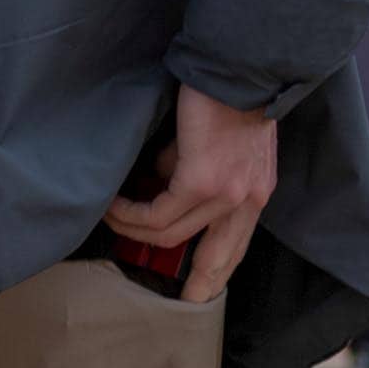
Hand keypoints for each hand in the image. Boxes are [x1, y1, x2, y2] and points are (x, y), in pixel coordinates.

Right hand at [106, 84, 278, 304]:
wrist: (237, 67)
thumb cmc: (225, 93)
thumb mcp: (221, 142)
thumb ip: (198, 167)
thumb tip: (163, 177)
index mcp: (255, 191)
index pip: (236, 243)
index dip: (218, 269)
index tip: (203, 286)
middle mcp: (246, 200)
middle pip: (216, 256)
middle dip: (197, 282)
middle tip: (180, 299)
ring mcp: (226, 194)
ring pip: (174, 233)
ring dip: (137, 230)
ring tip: (113, 219)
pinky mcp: (201, 181)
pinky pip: (159, 212)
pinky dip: (132, 212)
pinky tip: (115, 205)